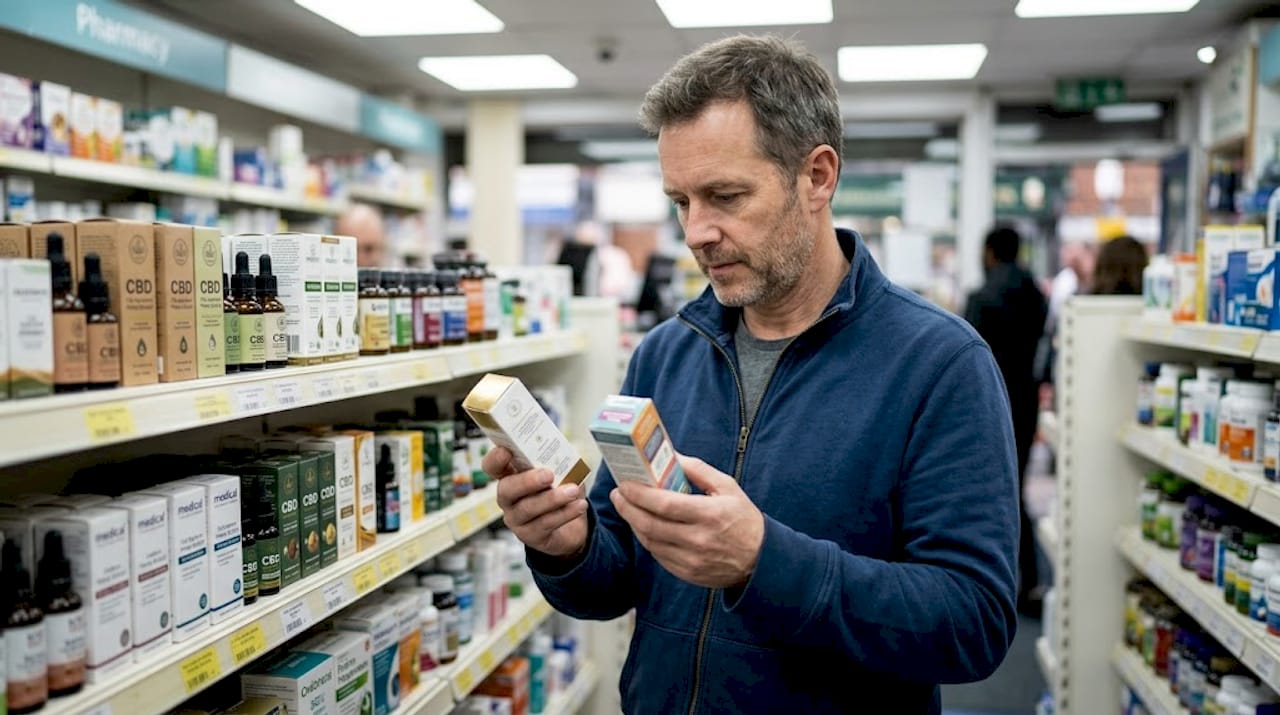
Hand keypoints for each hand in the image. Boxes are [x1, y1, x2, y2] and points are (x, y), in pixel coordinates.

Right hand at [485, 446, 588, 557]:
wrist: (571, 528)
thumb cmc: (560, 493)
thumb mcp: (560, 473)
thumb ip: (558, 462)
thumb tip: (567, 454)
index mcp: (510, 476)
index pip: (492, 466)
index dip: (495, 459)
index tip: (507, 451)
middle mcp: (508, 498)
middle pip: (506, 489)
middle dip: (527, 481)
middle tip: (548, 475)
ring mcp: (516, 519)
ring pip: (528, 508)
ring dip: (552, 498)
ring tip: (573, 491)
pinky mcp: (530, 536)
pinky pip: (545, 524)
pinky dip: (565, 513)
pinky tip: (579, 505)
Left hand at [610, 454, 763, 588]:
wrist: (761, 561)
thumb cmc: (744, 519)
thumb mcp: (728, 487)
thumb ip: (699, 470)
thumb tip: (673, 456)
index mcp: (709, 514)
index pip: (665, 504)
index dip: (640, 494)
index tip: (625, 484)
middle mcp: (698, 540)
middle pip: (650, 525)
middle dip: (628, 508)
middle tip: (618, 495)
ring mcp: (691, 560)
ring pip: (650, 542)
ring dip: (634, 523)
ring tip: (627, 508)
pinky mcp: (687, 573)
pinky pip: (658, 556)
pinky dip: (647, 539)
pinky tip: (643, 526)